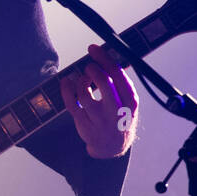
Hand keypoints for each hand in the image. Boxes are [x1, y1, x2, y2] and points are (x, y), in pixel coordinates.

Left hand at [59, 43, 138, 158]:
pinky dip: (66, 89)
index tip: (94, 49)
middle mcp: (116, 111)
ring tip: (82, 80)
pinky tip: (66, 82)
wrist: (112, 146)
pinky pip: (71, 103)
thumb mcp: (127, 101)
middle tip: (89, 66)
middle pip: (104, 83)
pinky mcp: (84, 124)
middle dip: (92, 69)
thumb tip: (106, 56)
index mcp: (130, 102)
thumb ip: (119, 82)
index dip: (104, 59)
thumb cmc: (119, 116)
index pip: (119, 76)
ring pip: (84, 94)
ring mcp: (99, 119)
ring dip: (80, 81)